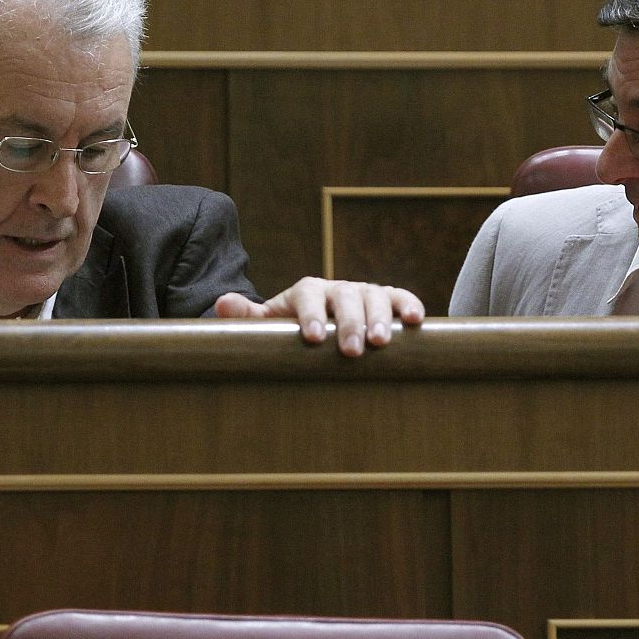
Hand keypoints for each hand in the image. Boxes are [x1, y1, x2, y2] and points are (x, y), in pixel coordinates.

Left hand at [214, 277, 424, 356]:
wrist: (318, 322)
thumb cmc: (291, 328)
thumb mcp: (266, 322)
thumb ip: (247, 316)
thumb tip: (222, 304)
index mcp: (307, 290)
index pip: (308, 294)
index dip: (311, 313)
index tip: (312, 338)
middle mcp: (337, 288)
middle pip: (345, 297)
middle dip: (349, 323)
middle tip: (351, 350)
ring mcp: (364, 292)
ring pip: (375, 297)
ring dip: (380, 318)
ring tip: (382, 343)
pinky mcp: (387, 301)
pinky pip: (401, 297)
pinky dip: (410, 305)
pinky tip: (416, 322)